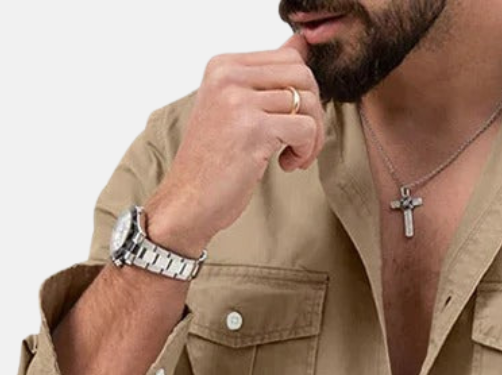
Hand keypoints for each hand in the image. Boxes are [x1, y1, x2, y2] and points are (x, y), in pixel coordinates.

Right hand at [143, 30, 325, 254]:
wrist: (187, 202)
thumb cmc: (213, 163)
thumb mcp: (234, 109)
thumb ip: (265, 78)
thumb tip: (300, 45)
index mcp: (223, 65)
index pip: (289, 58)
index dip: (303, 94)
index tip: (291, 122)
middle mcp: (229, 76)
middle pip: (303, 76)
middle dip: (313, 112)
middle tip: (300, 142)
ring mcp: (239, 101)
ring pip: (308, 102)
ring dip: (310, 137)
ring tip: (292, 157)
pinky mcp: (253, 129)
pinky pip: (305, 128)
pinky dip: (305, 151)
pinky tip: (286, 165)